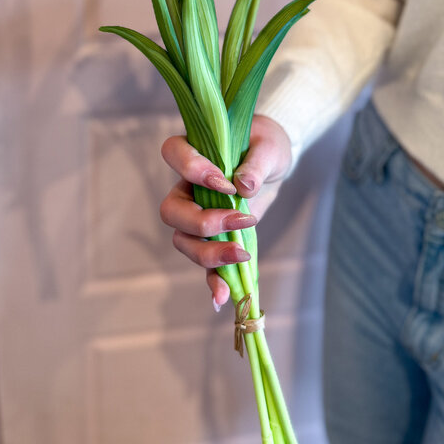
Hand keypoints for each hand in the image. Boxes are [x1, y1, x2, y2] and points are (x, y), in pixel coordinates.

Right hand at [160, 115, 292, 308]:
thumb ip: (256, 164)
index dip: (192, 170)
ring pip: (183, 241)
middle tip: (241, 220)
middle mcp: (187, 186)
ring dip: (209, 253)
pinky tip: (223, 297)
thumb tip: (244, 186)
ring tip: (241, 255)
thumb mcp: (268, 147)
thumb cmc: (264, 146)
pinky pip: (205, 264)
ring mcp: (196, 215)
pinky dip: (213, 281)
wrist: (272, 163)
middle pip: (172, 210)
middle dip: (202, 222)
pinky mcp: (213, 238)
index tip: (226, 183)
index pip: (173, 154)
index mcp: (194, 152)